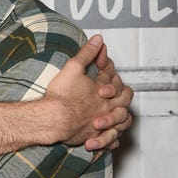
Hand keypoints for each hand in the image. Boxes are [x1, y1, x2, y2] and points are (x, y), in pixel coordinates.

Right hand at [45, 35, 133, 151]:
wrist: (53, 119)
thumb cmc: (62, 95)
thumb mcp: (73, 67)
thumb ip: (87, 53)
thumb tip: (99, 39)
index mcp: (103, 89)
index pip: (112, 76)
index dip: (109, 68)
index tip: (104, 65)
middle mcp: (107, 106)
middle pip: (124, 98)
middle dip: (123, 91)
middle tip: (120, 89)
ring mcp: (103, 122)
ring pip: (122, 119)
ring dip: (122, 115)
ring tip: (121, 113)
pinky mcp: (95, 136)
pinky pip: (111, 138)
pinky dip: (113, 137)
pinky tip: (112, 137)